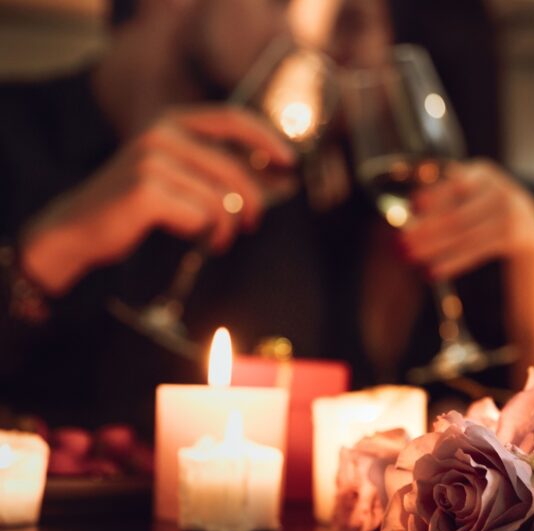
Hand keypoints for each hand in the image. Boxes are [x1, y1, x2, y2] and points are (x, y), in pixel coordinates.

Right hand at [20, 106, 295, 294]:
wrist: (77, 230)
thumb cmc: (134, 206)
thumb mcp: (174, 174)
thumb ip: (212, 167)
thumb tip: (275, 177)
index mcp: (170, 122)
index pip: (231, 119)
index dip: (265, 138)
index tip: (289, 161)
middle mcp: (160, 133)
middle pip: (233, 168)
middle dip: (253, 201)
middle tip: (253, 224)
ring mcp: (151, 160)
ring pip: (220, 197)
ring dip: (226, 227)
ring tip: (216, 239)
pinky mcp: (146, 190)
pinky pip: (202, 216)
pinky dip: (209, 235)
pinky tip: (201, 242)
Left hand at [400, 159, 533, 279]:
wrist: (531, 233)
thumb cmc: (485, 216)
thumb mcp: (468, 201)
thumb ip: (442, 204)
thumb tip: (407, 219)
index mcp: (482, 174)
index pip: (455, 184)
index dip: (434, 195)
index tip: (412, 205)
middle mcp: (501, 190)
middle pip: (457, 213)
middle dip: (426, 230)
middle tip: (401, 243)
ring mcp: (513, 214)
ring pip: (465, 234)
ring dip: (434, 248)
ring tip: (410, 258)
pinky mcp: (518, 239)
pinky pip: (478, 251)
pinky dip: (453, 262)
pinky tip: (432, 272)